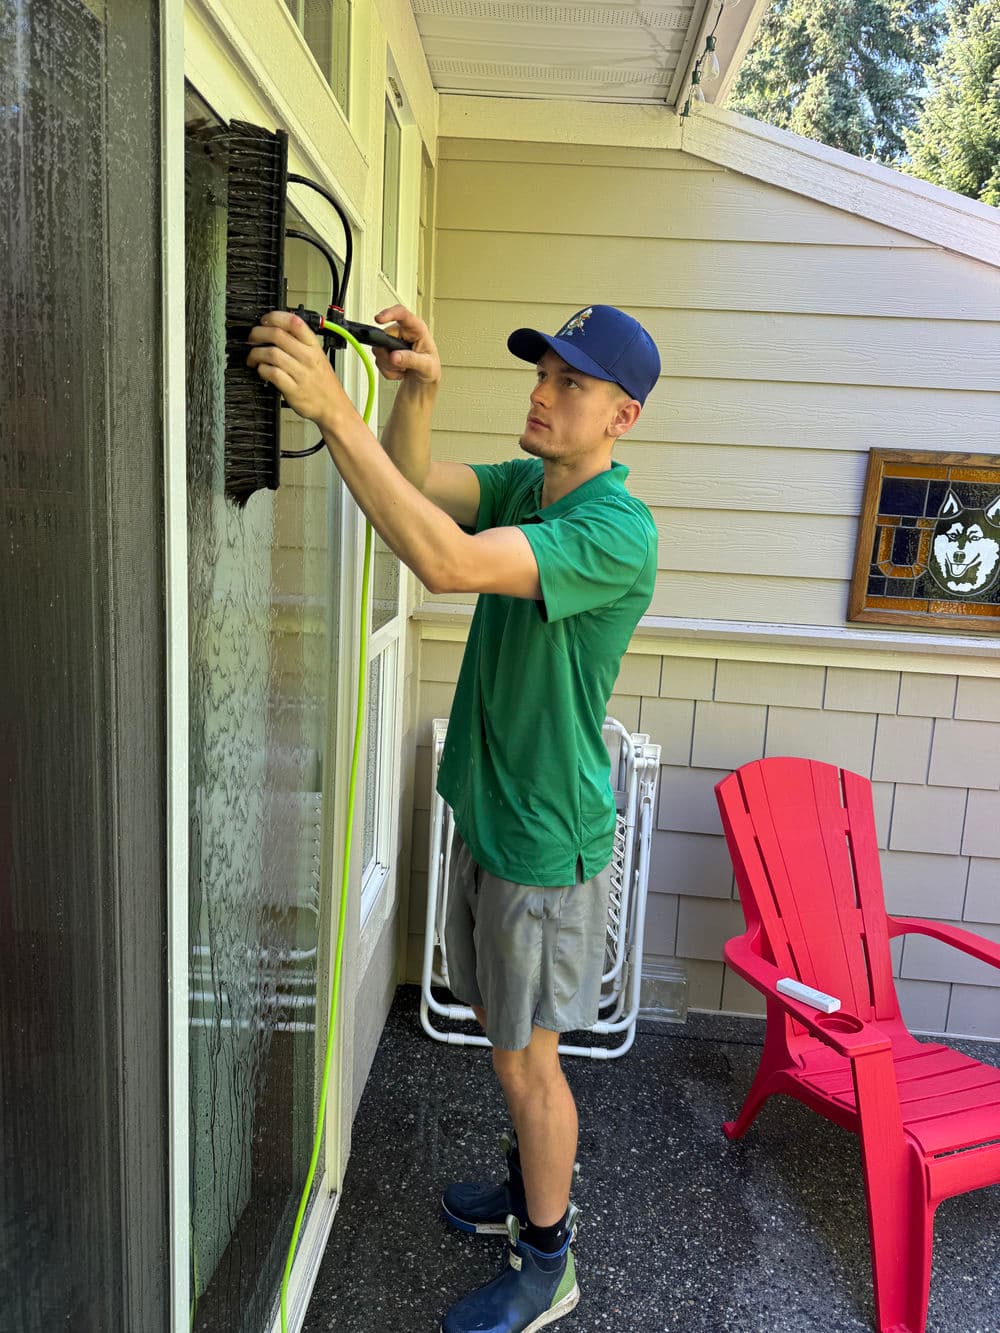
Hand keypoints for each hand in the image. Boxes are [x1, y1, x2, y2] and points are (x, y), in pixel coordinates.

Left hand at [246, 310, 351, 428]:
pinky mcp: (293, 389)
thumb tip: (276, 328)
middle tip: (252, 338)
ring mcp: (301, 373)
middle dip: (258, 334)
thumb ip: (299, 341)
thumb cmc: (322, 382)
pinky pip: (272, 373)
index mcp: (313, 345)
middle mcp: (307, 357)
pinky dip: (262, 370)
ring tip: (253, 357)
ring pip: (271, 353)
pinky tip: (262, 370)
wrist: (333, 406)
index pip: (294, 322)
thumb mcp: (317, 355)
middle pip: (277, 335)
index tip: (264, 320)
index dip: (274, 317)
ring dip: (256, 353)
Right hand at [371, 305, 440, 385]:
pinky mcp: (385, 351)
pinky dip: (387, 370)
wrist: (424, 380)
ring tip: (403, 368)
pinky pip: (378, 360)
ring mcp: (392, 341)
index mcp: (417, 329)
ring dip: (389, 365)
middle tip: (402, 366)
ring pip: (378, 350)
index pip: (402, 314)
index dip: (390, 314)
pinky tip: (399, 370)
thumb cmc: (430, 368)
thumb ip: (411, 360)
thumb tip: (394, 356)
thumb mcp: (427, 366)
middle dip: (390, 355)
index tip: (379, 319)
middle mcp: (403, 332)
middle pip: (384, 336)